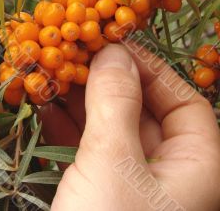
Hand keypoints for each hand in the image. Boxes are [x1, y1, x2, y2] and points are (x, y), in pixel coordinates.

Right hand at [40, 44, 219, 209]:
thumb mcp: (114, 162)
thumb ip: (116, 104)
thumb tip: (114, 53)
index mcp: (195, 168)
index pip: (185, 103)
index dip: (152, 70)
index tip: (115, 46)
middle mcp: (166, 174)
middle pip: (142, 113)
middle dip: (106, 84)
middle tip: (75, 59)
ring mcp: (130, 185)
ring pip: (109, 131)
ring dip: (80, 104)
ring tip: (54, 77)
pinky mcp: (98, 194)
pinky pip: (86, 152)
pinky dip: (66, 130)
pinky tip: (45, 108)